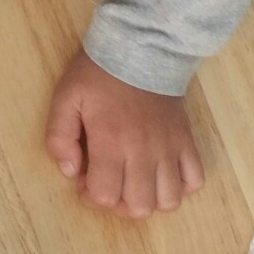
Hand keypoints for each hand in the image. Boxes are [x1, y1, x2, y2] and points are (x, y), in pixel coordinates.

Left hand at [45, 50, 204, 218]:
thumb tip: (70, 172)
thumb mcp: (65, 99)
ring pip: (170, 201)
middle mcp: (144, 151)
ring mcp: (170, 148)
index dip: (90, 196)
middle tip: (110, 181)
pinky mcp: (187, 141)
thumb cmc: (98, 75)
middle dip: (118, 204)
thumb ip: (59, 138)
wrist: (141, 47)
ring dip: (150, 200)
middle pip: (140, 207)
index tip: (85, 178)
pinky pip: (195, 180)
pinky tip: (162, 175)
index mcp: (111, 141)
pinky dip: (180, 187)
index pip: (105, 196)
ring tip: (135, 182)